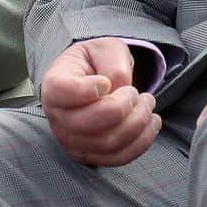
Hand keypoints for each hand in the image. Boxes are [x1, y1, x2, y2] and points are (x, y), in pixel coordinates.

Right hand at [41, 38, 161, 166]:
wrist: (93, 79)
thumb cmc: (96, 62)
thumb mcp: (105, 49)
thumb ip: (112, 65)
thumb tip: (119, 90)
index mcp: (54, 84)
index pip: (62, 92)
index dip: (86, 90)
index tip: (105, 82)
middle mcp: (57, 117)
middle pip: (89, 123)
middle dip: (123, 107)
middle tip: (136, 92)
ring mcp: (71, 141)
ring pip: (107, 143)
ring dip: (137, 123)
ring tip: (148, 104)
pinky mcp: (89, 156)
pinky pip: (117, 157)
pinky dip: (141, 142)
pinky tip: (151, 123)